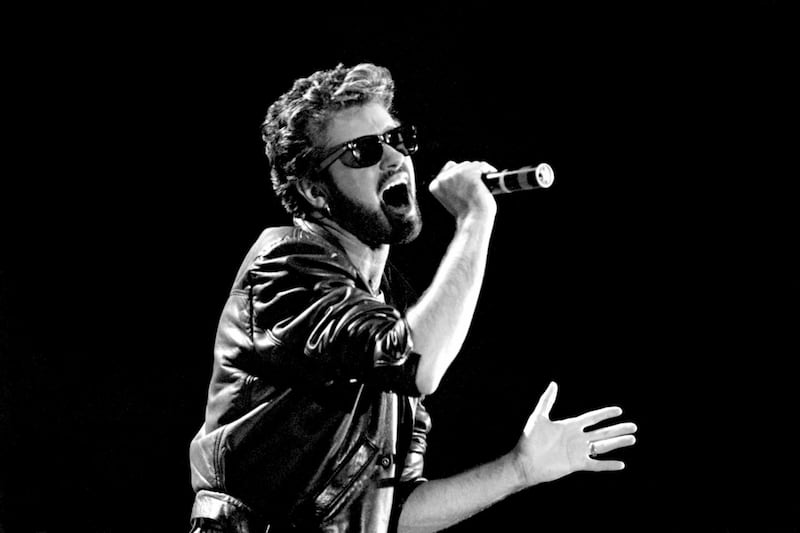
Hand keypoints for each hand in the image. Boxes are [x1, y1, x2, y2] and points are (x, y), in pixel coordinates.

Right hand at [428, 160, 496, 218]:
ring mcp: (458, 175)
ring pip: (473, 164)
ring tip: (484, 182)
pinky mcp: (472, 175)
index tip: (467, 180)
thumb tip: (461, 176)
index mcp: (435, 185)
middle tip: (478, 183)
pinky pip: (482, 166)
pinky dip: (488, 170)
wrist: (474, 221)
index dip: (460, 173)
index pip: (449, 168)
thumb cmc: (465, 214)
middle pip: (462, 165)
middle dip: (471, 172)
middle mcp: (445, 177)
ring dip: (480, 171)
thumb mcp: (450, 199)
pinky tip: (490, 176)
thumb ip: (450, 186)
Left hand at [512, 382, 636, 485]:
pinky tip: (621, 464)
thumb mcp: (539, 417)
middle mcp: (577, 438)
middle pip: (602, 432)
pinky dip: (608, 465)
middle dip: (618, 429)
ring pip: (603, 446)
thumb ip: (547, 401)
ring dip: (617, 443)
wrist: (525, 462)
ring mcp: (578, 452)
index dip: (605, 414)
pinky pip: (596, 464)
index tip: (619, 411)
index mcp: (570, 426)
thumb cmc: (530, 440)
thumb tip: (554, 383)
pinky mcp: (576, 464)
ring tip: (632, 439)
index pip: (592, 418)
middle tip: (634, 426)